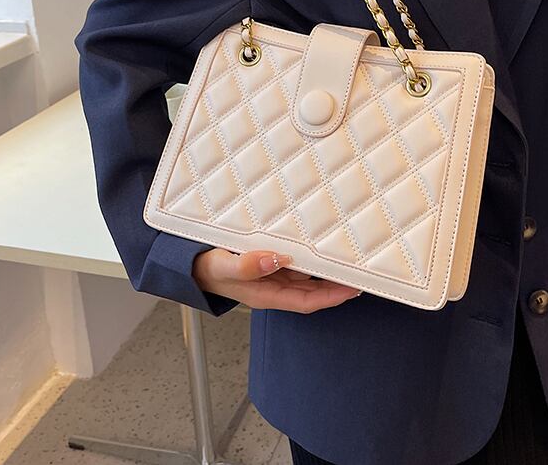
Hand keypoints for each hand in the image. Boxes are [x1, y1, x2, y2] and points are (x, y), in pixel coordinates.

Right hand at [193, 248, 362, 312]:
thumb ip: (247, 265)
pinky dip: (308, 258)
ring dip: (325, 272)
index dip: (332, 296)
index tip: (353, 288)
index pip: (307, 300)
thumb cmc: (203, 268)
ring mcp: (269, 276)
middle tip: (360, 272)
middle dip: (336, 285)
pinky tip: (316, 247)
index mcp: (265, 294)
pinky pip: (293, 264)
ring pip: (305, 277)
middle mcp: (271, 287)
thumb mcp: (223, 266)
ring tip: (346, 260)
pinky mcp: (265, 263)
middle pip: (311, 291)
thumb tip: (277, 259)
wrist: (187, 264)